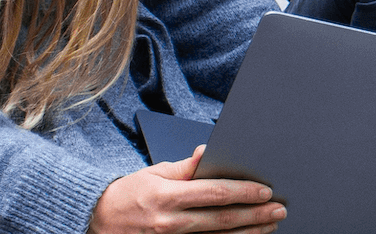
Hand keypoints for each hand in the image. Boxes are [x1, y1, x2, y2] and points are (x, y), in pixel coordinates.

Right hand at [90, 147, 285, 233]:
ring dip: (248, 233)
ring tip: (270, 226)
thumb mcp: (154, 173)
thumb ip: (186, 166)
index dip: (244, 192)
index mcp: (167, 197)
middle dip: (255, 215)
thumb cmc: (128, 195)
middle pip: (222, 220)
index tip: (266, 191)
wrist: (97, 221)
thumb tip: (209, 150)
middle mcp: (170, 224)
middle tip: (279, 210)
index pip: (214, 194)